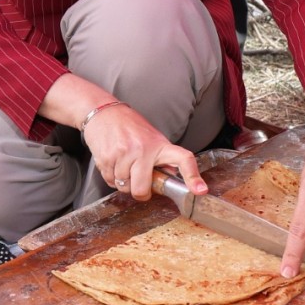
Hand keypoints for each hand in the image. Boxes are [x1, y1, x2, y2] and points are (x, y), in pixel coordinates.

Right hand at [82, 103, 207, 200]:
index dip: (193, 176)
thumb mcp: (152, 139)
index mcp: (160, 145)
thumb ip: (162, 160)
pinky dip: (111, 177)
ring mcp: (124, 153)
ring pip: (124, 187)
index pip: (183, 159)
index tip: (200, 190)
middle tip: (139, 182)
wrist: (104, 112)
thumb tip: (173, 179)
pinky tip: (113, 162)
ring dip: (123, 182)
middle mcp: (143, 149)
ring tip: (123, 164)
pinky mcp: (107, 157)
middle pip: (141, 189)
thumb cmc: (130, 127)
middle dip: (139, 192)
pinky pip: (110, 181)